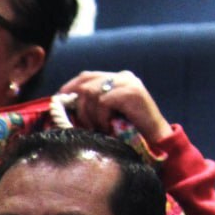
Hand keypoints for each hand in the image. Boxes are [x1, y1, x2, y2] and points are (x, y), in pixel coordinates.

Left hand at [58, 70, 172, 144]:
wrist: (155, 138)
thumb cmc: (129, 129)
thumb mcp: (108, 112)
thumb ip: (94, 102)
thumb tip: (64, 102)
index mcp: (118, 78)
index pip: (86, 76)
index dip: (70, 87)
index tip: (59, 101)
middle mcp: (123, 76)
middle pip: (86, 83)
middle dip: (79, 107)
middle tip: (84, 125)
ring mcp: (128, 83)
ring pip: (91, 92)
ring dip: (91, 115)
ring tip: (100, 128)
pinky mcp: (131, 92)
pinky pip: (103, 102)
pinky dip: (102, 117)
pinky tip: (109, 126)